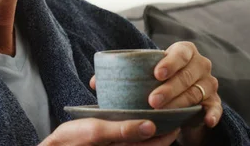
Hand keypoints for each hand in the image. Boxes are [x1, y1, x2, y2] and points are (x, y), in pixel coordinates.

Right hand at [39, 118, 178, 145]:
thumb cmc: (71, 142)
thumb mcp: (94, 132)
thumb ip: (122, 130)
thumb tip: (150, 126)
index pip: (157, 143)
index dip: (170, 128)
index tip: (178, 112)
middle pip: (152, 142)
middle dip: (162, 126)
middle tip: (169, 107)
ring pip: (141, 140)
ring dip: (149, 127)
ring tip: (154, 108)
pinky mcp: (110, 145)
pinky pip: (129, 140)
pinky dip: (136, 129)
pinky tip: (133, 117)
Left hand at [89, 42, 222, 144]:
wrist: (180, 95)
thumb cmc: (157, 79)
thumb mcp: (143, 73)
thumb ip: (122, 74)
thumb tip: (94, 82)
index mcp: (184, 51)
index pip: (180, 52)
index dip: (170, 62)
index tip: (155, 74)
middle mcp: (200, 65)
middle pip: (187, 75)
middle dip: (169, 88)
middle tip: (151, 100)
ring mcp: (209, 83)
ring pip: (196, 92)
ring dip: (179, 102)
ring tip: (162, 111)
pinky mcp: (214, 102)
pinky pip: (216, 107)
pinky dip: (212, 113)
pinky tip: (205, 119)